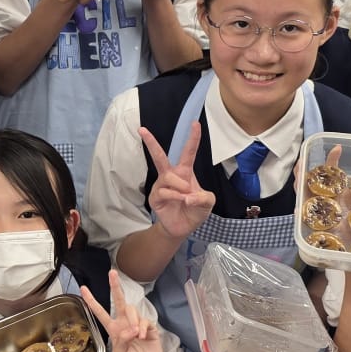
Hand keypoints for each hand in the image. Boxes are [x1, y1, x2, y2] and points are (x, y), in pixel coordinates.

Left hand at [78, 270, 165, 351]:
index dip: (92, 301)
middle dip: (115, 287)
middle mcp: (124, 324)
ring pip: (132, 310)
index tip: (83, 289)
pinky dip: (142, 327)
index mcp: (113, 330)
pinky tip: (142, 336)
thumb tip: (129, 329)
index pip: (100, 313)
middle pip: (119, 301)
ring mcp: (137, 324)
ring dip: (132, 320)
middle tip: (112, 273)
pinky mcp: (149, 328)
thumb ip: (121, 341)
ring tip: (135, 335)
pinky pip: (144, 320)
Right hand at [139, 123, 214, 240]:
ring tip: (187, 196)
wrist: (183, 228)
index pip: (188, 152)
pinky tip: (180, 201)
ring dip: (180, 186)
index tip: (195, 123)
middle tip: (142, 129)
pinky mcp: (155, 197)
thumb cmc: (195, 210)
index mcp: (184, 172)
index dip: (192, 138)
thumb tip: (188, 196)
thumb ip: (203, 197)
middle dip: (151, 142)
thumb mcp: (208, 202)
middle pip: (160, 156)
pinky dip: (175, 196)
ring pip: (168, 177)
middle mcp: (171, 176)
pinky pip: (163, 191)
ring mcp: (161, 185)